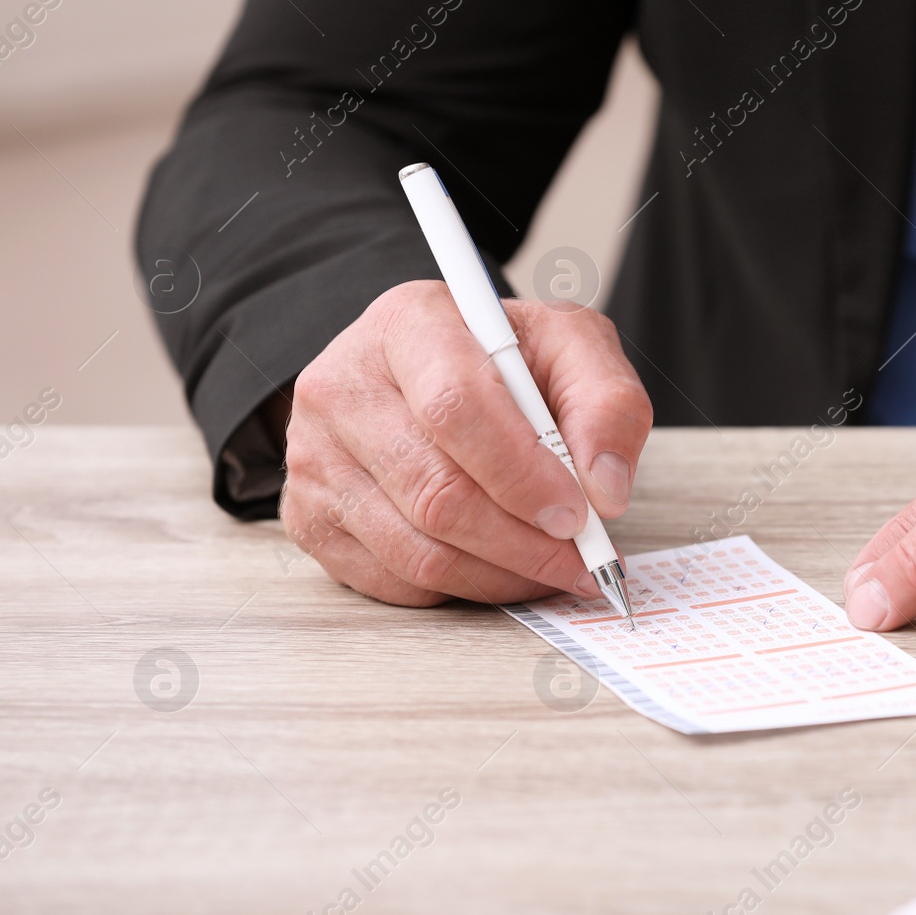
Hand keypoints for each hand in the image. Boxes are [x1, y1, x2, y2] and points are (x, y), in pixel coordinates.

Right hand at [280, 280, 651, 605]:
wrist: (429, 372)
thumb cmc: (504, 361)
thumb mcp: (572, 349)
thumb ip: (606, 403)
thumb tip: (605, 489)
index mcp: (409, 325)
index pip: (456, 408)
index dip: (523, 474)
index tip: (578, 513)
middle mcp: (345, 386)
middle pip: (436, 492)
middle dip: (524, 543)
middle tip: (582, 561)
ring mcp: (314, 456)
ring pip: (416, 549)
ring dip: (501, 575)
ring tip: (551, 568)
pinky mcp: (309, 516)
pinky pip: (393, 581)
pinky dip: (461, 589)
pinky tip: (499, 568)